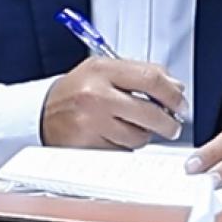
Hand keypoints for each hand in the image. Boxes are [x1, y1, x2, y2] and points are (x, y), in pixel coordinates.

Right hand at [40, 57, 184, 148]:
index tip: (180, 103)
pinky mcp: (89, 144)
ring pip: (139, 136)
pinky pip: (122, 151)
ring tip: (128, 127)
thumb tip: (175, 88)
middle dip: (168, 123)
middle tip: (171, 125)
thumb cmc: (76, 92)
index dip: (173, 94)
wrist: (41, 113)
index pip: (151, 79)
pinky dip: (123, 146)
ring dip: (141, 136)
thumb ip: (140, 74)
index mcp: (102, 70)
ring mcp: (92, 121)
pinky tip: (111, 136)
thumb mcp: (103, 71)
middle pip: (151, 112)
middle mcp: (96, 94)